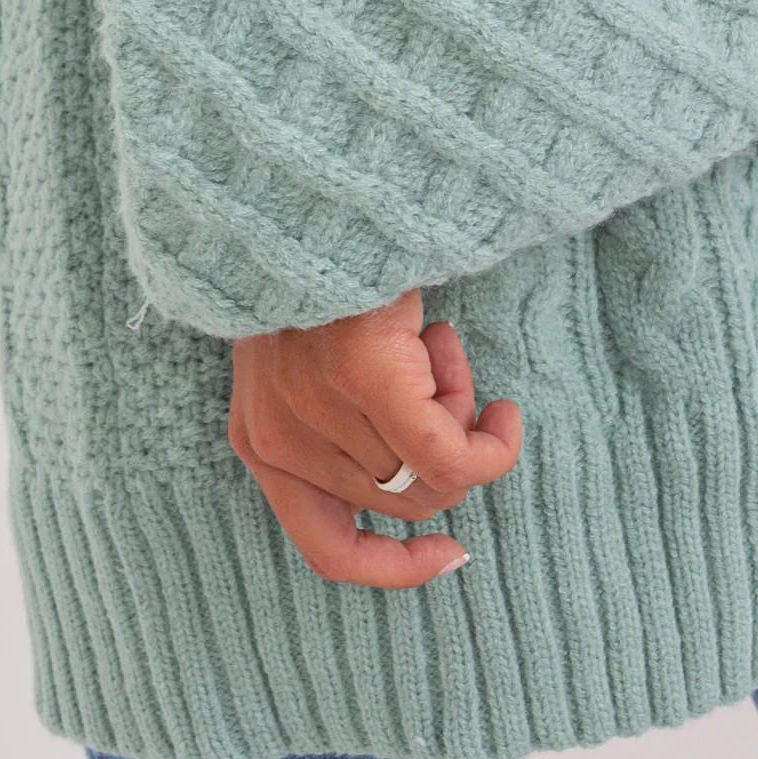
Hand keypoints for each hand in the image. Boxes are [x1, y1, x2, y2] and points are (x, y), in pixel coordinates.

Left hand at [229, 289, 521, 588]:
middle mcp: (280, 441)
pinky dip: (491, 440)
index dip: (394, 568)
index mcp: (258, 442)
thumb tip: (428, 469)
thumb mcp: (305, 360)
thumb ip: (339, 419)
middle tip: (441, 376)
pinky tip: (499, 406)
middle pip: (401, 504)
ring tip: (439, 350)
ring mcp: (321, 412)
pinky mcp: (368, 381)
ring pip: (435, 477)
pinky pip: (454, 455)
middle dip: (444, 453)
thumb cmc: (320, 271)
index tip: (451, 553)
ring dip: (463, 421)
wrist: (311, 191)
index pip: (325, 549)